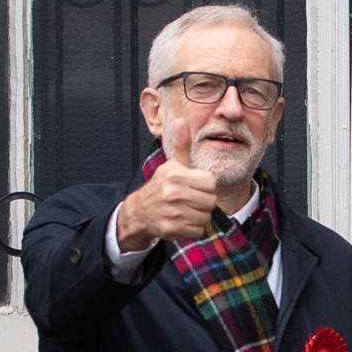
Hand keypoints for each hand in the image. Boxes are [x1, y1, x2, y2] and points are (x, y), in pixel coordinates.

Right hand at [118, 117, 216, 245]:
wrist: (140, 210)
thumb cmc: (162, 185)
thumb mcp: (172, 164)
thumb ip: (182, 145)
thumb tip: (181, 121)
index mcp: (177, 175)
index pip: (211, 183)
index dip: (205, 186)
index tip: (194, 187)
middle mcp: (173, 192)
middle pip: (211, 201)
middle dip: (203, 202)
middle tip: (190, 200)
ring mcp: (172, 212)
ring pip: (205, 217)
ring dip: (198, 216)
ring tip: (185, 210)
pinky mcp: (171, 228)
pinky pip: (197, 230)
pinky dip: (192, 229)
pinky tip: (181, 221)